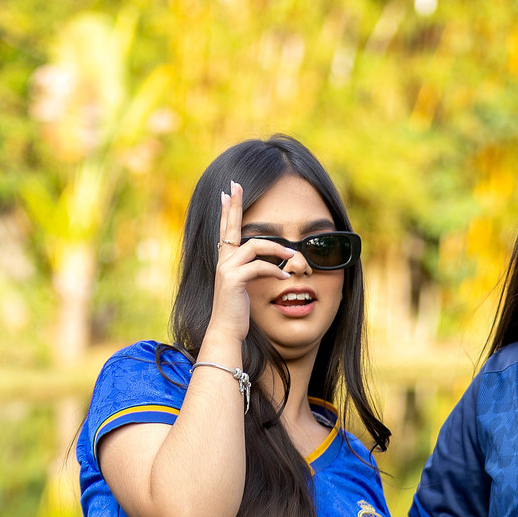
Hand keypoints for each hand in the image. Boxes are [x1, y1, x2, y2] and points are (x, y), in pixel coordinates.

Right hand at [208, 179, 308, 343]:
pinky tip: (284, 279)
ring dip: (278, 250)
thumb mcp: (245, 288)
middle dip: (234, 205)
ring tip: (294, 257)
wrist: (226, 331)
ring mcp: (227, 269)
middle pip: (231, 227)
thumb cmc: (237, 313)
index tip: (228, 192)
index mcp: (225, 261)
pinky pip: (259, 267)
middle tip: (235, 185)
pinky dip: (274, 272)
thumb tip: (273, 266)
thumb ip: (253, 272)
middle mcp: (223, 261)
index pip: (226, 231)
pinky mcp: (234, 280)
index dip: (228, 211)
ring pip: (255, 247)